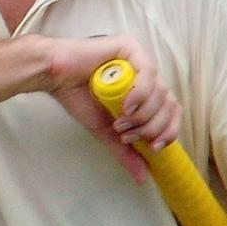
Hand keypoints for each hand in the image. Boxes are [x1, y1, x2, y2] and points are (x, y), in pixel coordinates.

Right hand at [42, 36, 180, 183]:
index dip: (168, 131)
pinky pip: (148, 74)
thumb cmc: (77, 97)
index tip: (154, 147)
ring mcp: (139, 59)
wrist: (54, 77)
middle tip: (127, 134)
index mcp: (144, 90)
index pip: (171, 111)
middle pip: (169, 103)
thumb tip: (143, 177)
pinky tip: (125, 105)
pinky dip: (140, 95)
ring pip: (161, 91)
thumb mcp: (106, 131)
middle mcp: (145, 73)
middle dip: (151, 126)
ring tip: (120, 120)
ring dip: (143, 114)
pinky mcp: (130, 47)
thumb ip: (126, 151)